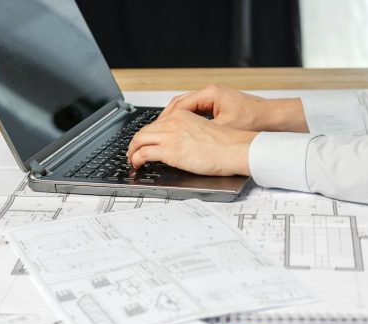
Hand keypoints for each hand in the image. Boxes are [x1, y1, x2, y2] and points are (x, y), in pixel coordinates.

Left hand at [126, 109, 258, 175]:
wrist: (235, 149)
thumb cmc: (227, 144)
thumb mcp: (203, 130)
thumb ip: (188, 132)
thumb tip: (180, 144)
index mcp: (182, 116)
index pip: (157, 123)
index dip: (147, 135)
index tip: (145, 142)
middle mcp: (173, 122)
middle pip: (144, 130)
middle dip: (135, 143)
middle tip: (133, 152)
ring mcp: (170, 136)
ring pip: (139, 140)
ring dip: (132, 151)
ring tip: (132, 160)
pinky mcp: (170, 151)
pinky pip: (143, 153)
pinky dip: (135, 159)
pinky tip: (136, 165)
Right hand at [159, 84, 307, 132]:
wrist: (272, 117)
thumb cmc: (253, 119)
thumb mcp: (225, 128)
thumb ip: (203, 131)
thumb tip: (185, 138)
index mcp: (209, 94)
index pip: (179, 105)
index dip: (166, 119)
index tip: (157, 130)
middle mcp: (210, 93)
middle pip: (179, 105)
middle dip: (167, 119)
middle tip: (156, 133)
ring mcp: (213, 98)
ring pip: (187, 108)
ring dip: (176, 120)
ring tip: (166, 134)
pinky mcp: (218, 105)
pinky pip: (196, 111)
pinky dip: (187, 121)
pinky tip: (184, 132)